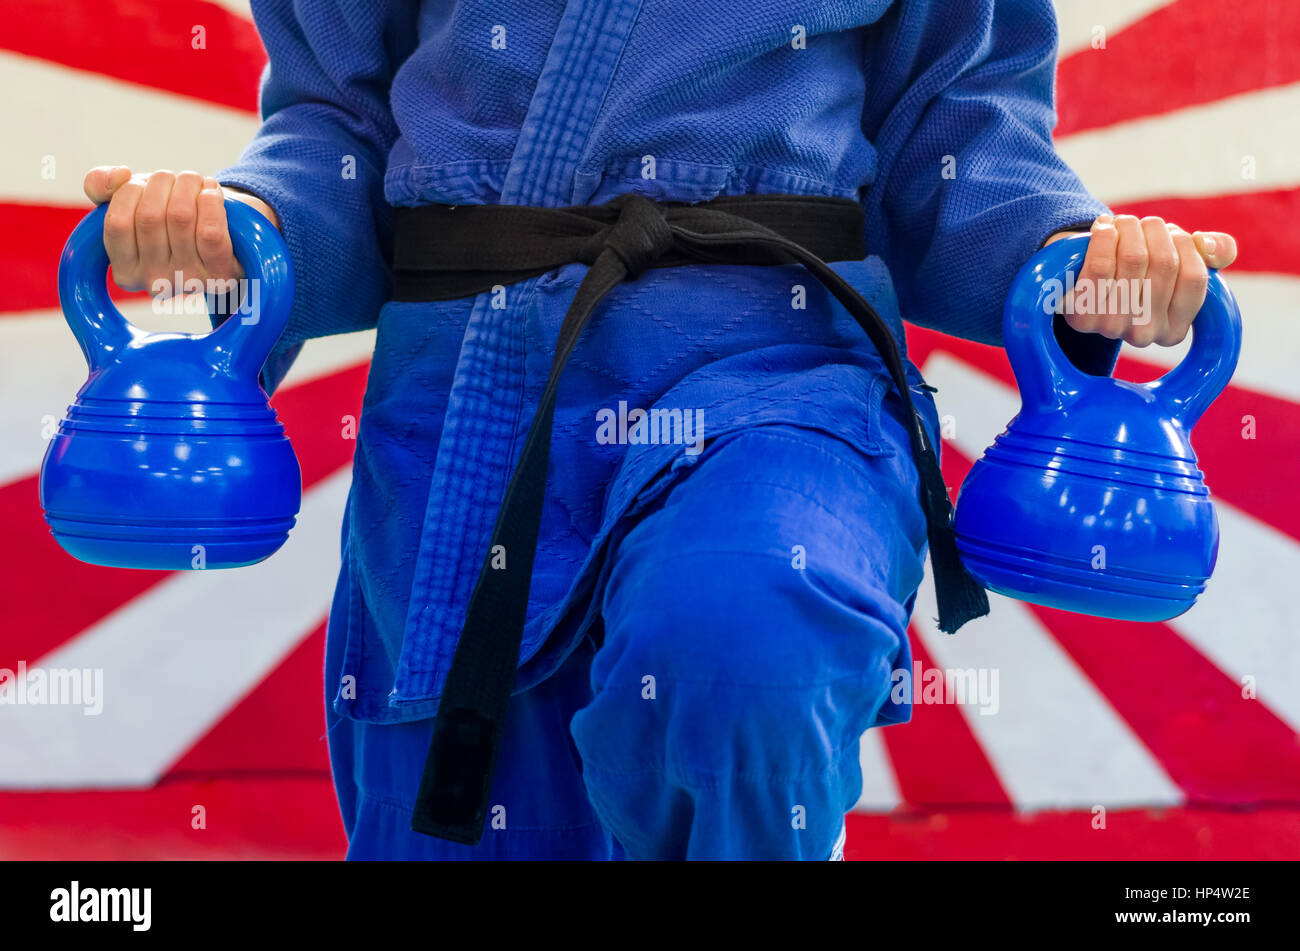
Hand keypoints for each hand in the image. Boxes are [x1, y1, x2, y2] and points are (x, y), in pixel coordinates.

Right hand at [82, 166, 279, 297]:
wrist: (226, 236)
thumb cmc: (168, 217)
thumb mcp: (129, 201)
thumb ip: (102, 186)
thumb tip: (116, 177)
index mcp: (125, 270)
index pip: (116, 223)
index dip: (129, 191)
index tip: (142, 182)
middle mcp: (153, 282)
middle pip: (150, 217)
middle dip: (162, 182)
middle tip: (175, 178)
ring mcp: (188, 281)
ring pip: (180, 217)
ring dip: (188, 185)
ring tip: (195, 181)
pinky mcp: (219, 274)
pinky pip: (210, 233)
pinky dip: (210, 203)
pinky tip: (211, 192)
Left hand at [1043, 214, 1236, 346]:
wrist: (1078, 280)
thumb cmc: (1137, 270)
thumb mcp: (1180, 261)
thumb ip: (1214, 252)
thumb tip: (1208, 245)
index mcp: (1174, 330)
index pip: (1195, 278)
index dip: (1186, 245)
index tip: (1172, 233)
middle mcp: (1145, 335)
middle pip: (1164, 263)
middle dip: (1155, 230)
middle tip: (1141, 223)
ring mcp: (1112, 328)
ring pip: (1134, 259)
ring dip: (1129, 228)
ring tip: (1122, 223)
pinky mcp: (1082, 315)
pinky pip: (1101, 265)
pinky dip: (1105, 237)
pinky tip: (1103, 228)